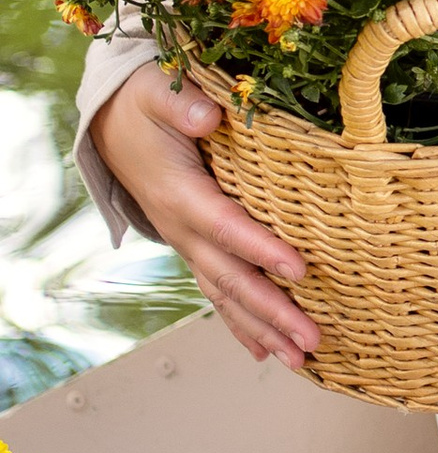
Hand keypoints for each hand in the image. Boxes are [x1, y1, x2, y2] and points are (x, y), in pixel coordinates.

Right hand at [90, 63, 320, 368]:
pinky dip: (242, 325)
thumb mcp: (155, 92)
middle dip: (272, 312)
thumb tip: (207, 114)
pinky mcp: (195, 248)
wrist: (110, 125)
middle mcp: (183, 229)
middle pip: (231, 277)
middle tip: (311, 339)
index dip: (261, 249)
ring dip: (263, 330)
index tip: (299, 270)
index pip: (226, 226)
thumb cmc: (142, 105)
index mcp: (180, 193)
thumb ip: (180, 103)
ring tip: (301, 360)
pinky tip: (267, 353)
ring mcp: (188, 244)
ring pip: (226, 296)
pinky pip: (218, 293)